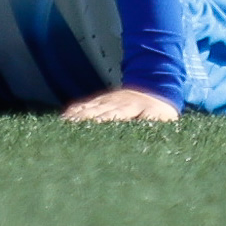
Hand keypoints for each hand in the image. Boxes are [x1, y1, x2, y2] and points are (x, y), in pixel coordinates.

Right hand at [59, 87, 179, 123]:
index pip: (113, 115)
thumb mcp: (163, 120)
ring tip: (61, 128)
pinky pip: (85, 105)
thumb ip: (151, 125)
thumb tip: (141, 136)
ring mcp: (108, 99)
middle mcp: (117, 102)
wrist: (157, 88)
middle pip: (95, 112)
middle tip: (67, 134)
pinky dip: (75, 111)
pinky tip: (64, 119)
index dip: (100, 122)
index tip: (87, 130)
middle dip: (82, 122)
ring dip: (75, 118)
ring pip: (88, 108)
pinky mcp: (102, 99)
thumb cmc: (161, 112)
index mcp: (132, 108)